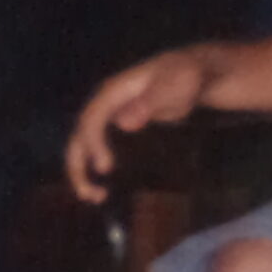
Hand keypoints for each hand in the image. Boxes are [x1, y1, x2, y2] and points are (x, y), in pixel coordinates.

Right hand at [64, 48, 212, 203]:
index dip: (93, 143)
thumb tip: (124, 123)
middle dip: (77, 165)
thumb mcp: (175, 86)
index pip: (92, 119)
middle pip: (78, 134)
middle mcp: (104, 103)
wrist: (193, 73)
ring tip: (96, 198)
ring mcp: (108, 114)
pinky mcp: (115, 125)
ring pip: (82, 144)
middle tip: (90, 194)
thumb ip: (151, 102)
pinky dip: (93, 167)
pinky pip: (96, 147)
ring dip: (81, 171)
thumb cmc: (185, 77)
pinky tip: (105, 191)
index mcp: (113, 91)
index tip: (105, 168)